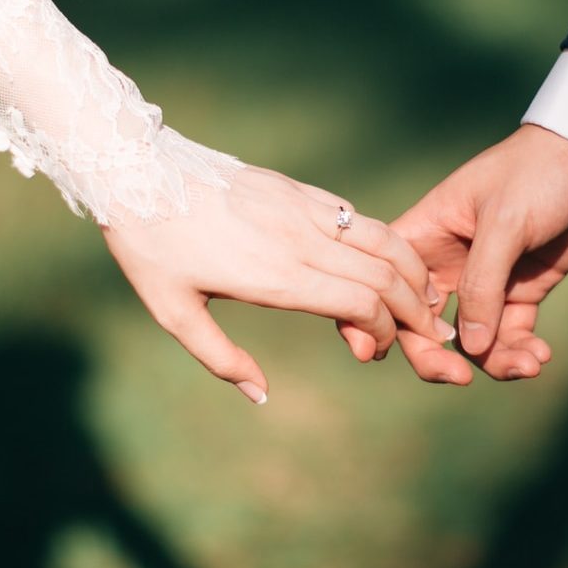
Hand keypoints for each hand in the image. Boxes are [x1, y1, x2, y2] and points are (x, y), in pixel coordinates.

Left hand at [103, 166, 455, 404]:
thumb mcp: (173, 313)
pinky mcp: (296, 189)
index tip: (373, 350)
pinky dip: (385, 241)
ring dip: (413, 270)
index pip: (360, 302)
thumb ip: (221, 358)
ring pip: (382, 238)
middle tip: (430, 334)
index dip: (383, 331)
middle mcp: (299, 239)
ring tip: (428, 296)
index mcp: (276, 275)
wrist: (137, 171)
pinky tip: (390, 260)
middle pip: (385, 274)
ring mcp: (302, 208)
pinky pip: (355, 216)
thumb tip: (261, 396)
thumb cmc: (151, 247)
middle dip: (416, 309)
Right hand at [365, 124, 567, 383]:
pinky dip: (520, 351)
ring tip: (528, 365)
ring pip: (471, 339)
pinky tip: (540, 356)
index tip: (380, 353)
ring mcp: (485, 280)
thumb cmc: (538, 172)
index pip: (385, 284)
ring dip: (494, 360)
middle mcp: (446, 263)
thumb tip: (469, 348)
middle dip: (437, 357)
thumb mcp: (505, 222)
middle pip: (421, 324)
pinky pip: (510, 334)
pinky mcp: (521, 290)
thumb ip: (482, 284)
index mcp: (424, 235)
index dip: (375, 320)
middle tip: (460, 378)